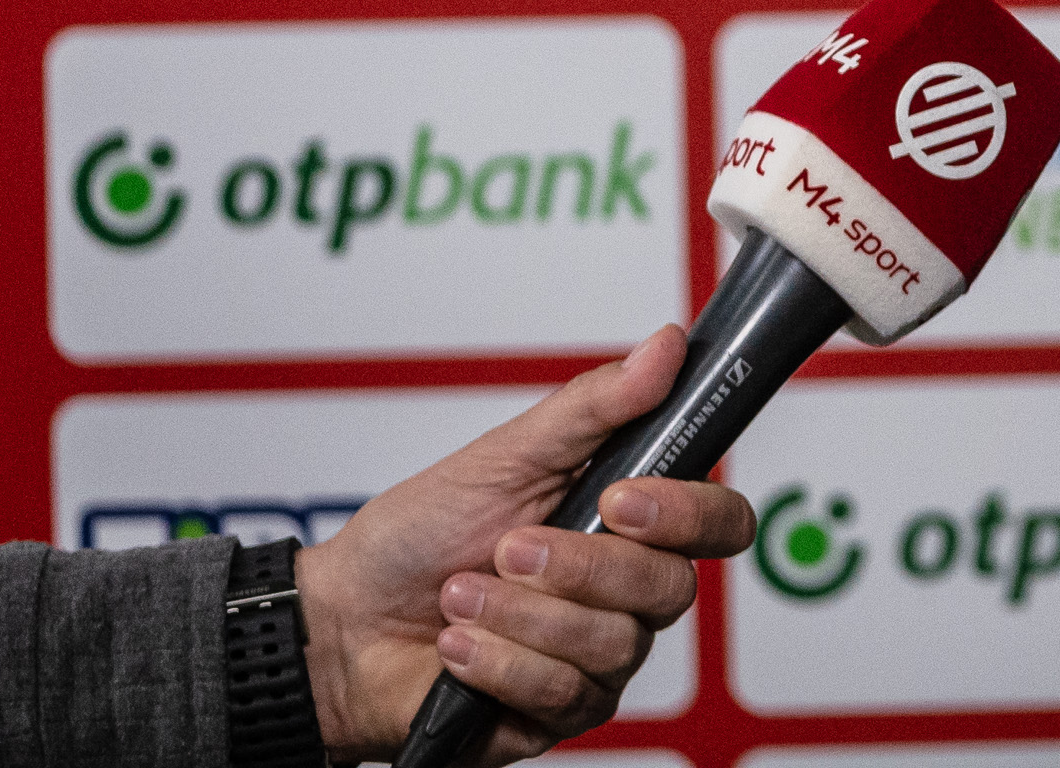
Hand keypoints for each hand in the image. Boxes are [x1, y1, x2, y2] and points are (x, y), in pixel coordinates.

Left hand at [290, 325, 761, 763]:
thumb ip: (593, 407)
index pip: (718, 522)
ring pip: (612, 645)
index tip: (620, 499)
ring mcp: (598, 657)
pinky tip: (458, 646)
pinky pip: (563, 694)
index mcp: (630, 522)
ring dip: (521, 615)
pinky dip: (498, 661)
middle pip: (669, 589)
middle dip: (578, 567)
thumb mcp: (503, 456)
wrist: (341, 624)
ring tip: (463, 596)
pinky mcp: (560, 712)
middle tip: (509, 547)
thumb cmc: (418, 536)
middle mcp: (626, 592)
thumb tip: (665, 347)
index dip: (688, 514)